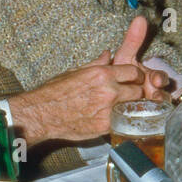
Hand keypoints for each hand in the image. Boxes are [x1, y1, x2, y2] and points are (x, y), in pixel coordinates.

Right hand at [10, 16, 170, 141]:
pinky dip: (122, 119)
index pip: (132, 72)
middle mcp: (108, 91)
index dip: (135, 76)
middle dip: (137, 92)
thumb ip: (96, 64)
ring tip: (127, 107)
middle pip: (138, 90)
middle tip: (132, 95)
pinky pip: (122, 121)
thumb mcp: (75, 71)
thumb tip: (108, 55)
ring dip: (133, 107)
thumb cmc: (54, 91)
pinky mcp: (105, 126)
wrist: (43, 114)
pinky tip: (118, 118)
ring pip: (134, 107)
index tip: (133, 79)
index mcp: (102, 74)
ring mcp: (108, 110)